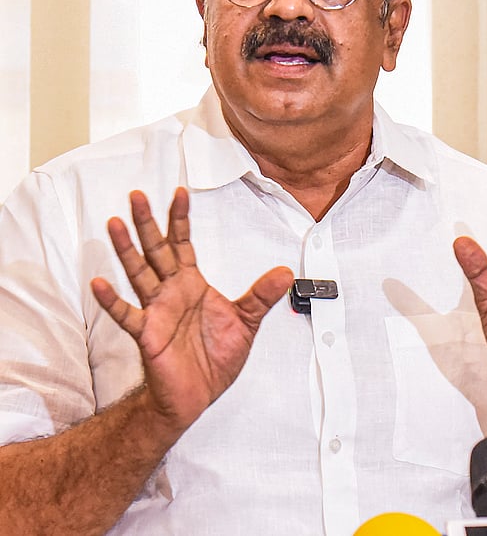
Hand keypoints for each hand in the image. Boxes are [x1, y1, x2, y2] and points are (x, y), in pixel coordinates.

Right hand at [90, 188, 293, 433]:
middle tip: (137, 195)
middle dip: (148, 223)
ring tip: (114, 224)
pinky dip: (112, 300)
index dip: (180, 219)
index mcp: (192, 285)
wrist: (198, 394)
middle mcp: (171, 292)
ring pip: (139, 273)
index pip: (183, 244)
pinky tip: (100, 283)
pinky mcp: (148, 334)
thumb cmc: (216, 356)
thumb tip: (286, 272)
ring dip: (126, 250)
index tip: (179, 192)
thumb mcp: (247, 321)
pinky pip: (127, 314)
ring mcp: (156, 311)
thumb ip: (262, 295)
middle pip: (157, 250)